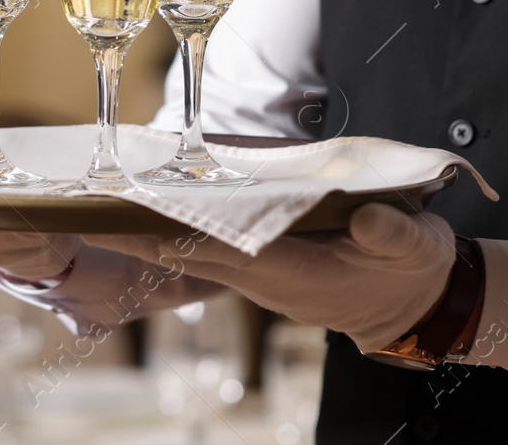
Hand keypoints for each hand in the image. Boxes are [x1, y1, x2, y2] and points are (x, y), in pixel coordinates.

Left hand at [85, 203, 456, 350]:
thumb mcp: (414, 247)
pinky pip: (213, 249)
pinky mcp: (267, 267)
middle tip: (87, 205)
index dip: (174, 232)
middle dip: (141, 232)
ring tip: (104, 202)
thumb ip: (390, 233)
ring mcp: (263, 276)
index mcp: (293, 272)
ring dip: (154, 231)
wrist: (420, 306)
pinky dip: (182, 230)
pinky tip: (154, 210)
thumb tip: (366, 220)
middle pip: (190, 251)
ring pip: (196, 252)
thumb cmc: (412, 271)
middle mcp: (266, 278)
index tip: (129, 217)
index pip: (219, 249)